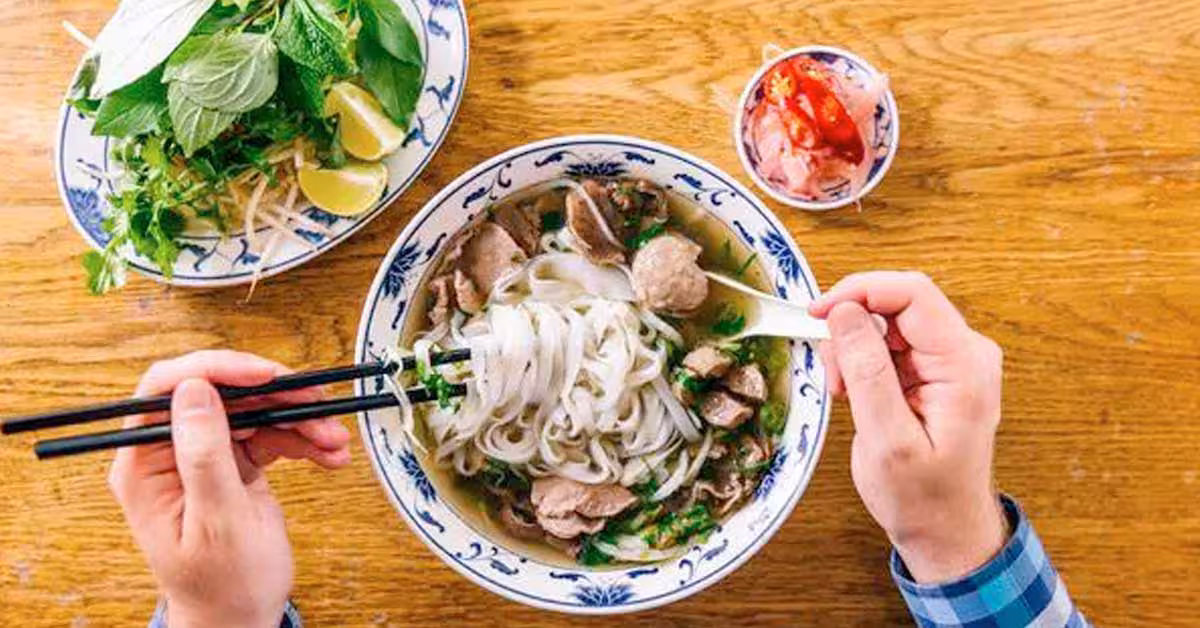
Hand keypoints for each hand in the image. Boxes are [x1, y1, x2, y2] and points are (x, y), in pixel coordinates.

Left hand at [108, 350, 352, 627]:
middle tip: (315, 399)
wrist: (241, 618)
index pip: (167, 390)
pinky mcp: (234, 464)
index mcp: (145, 465)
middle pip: (221, 395)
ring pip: (254, 412)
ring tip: (334, 438)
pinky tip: (329, 454)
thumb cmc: (222, 586)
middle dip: (274, 396)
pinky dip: (304, 441)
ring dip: (299, 420)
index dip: (216, 370)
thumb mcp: (217, 522)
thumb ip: (203, 455)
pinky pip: (271, 435)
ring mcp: (204, 457)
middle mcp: (170, 454)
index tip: (264, 374)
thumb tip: (194, 391)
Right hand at [809, 272, 1006, 582]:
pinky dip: (862, 360)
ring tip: (844, 393)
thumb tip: (844, 312)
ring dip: (854, 347)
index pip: (913, 294)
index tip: (818, 312)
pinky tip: (855, 393)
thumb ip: (868, 372)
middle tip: (831, 373)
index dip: (860, 291)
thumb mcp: (887, 441)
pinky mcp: (934, 370)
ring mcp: (952, 360)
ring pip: (889, 321)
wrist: (946, 530)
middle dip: (852, 327)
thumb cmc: (924, 498)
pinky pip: (891, 342)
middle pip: (898, 303)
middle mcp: (965, 353)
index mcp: (965, 366)